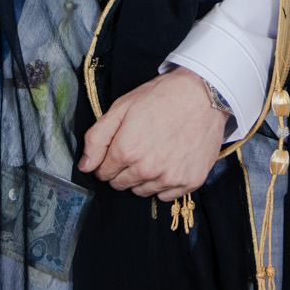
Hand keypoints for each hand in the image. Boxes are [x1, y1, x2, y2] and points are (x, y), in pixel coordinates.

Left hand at [78, 67, 227, 199]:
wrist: (205, 94)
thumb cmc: (162, 97)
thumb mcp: (122, 107)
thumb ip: (97, 138)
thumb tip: (85, 166)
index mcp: (127, 150)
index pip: (102, 173)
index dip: (107, 161)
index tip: (119, 148)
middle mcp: (147, 169)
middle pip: (121, 184)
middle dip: (123, 170)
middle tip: (138, 148)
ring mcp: (170, 177)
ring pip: (142, 191)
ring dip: (143, 178)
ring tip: (155, 153)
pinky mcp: (189, 181)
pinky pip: (165, 195)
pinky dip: (164, 183)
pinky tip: (170, 161)